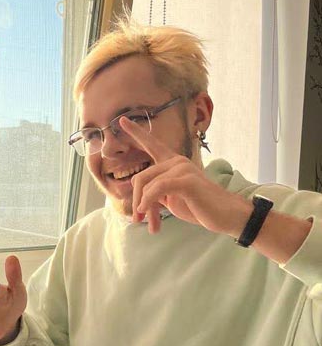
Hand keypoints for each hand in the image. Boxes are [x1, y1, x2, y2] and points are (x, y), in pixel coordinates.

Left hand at [119, 115, 240, 234]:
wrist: (225, 215)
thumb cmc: (199, 207)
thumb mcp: (170, 198)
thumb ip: (155, 190)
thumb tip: (135, 185)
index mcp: (173, 163)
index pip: (152, 144)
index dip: (136, 132)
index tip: (120, 120)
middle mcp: (177, 161)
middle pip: (140, 178)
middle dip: (137, 202)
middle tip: (138, 220)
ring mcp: (182, 168)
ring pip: (146, 185)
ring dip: (144, 208)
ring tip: (152, 225)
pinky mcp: (186, 180)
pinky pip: (157, 188)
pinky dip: (148, 203)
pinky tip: (149, 215)